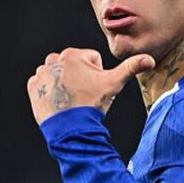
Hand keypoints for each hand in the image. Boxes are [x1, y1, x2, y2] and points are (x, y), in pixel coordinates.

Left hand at [27, 48, 155, 124]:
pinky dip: (51, 92)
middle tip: (83, 95)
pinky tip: (59, 102)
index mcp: (73, 55)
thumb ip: (131, 68)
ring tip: (71, 99)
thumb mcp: (114, 84)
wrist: (70, 128)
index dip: (97, 75)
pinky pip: (44, 85)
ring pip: (59, 74)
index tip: (93, 88)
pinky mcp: (33, 87)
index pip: (91, 60)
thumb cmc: (91, 105)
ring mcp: (41, 73)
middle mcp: (54, 60)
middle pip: (73, 66)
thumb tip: (150, 59)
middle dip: (79, 77)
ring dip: (64, 84)